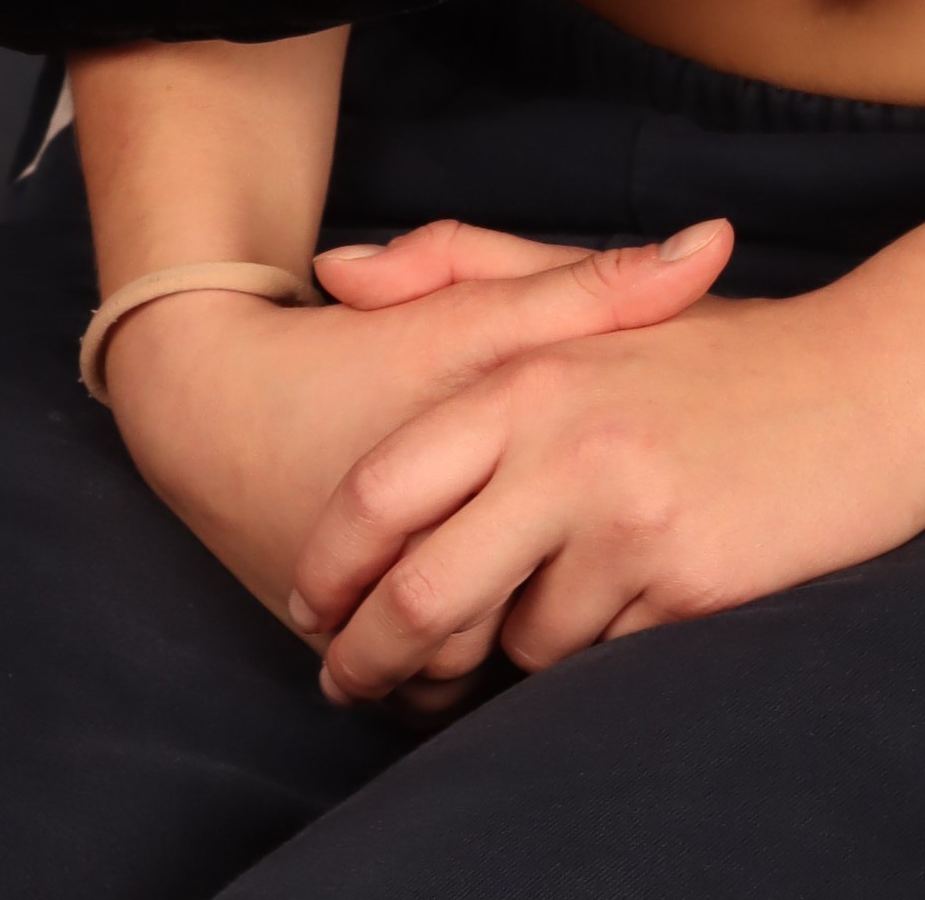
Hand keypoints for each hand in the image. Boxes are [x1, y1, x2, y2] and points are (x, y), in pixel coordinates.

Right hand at [102, 215, 734, 656]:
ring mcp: (363, 622)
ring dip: (495, 637)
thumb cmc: (362, 349)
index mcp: (454, 470)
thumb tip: (718, 242)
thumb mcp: (477, 310)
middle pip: (519, 630)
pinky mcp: (338, 644)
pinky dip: (446, 657)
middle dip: (551, 603)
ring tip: (521, 573)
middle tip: (575, 546)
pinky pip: (419, 682)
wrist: (206, 399)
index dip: (609, 531)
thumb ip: (594, 285)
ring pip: (465, 669)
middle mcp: (405, 565)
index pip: (576, 554)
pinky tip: (468, 605)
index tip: (628, 490)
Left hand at [285, 260, 924, 700]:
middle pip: (421, 598)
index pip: (380, 494)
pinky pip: (598, 662)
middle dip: (374, 659)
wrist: (877, 386)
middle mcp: (568, 447)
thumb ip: (458, 270)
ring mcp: (629, 521)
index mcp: (530, 378)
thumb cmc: (723, 354)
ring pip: (516, 643)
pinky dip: (604, 647)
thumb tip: (335, 273)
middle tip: (356, 681)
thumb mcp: (587, 303)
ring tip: (566, 596)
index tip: (315, 610)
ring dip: (520, 643)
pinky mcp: (686, 585)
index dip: (329, 570)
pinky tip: (645, 596)